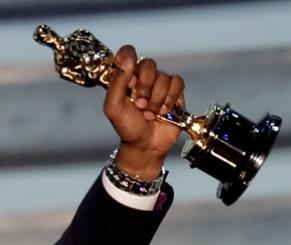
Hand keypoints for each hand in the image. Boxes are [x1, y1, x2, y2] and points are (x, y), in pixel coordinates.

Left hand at [103, 46, 184, 179]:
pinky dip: (169, 99)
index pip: (127, 53)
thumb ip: (116, 83)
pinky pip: (177, 82)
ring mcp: (159, 83)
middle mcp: (143, 77)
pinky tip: (163, 112)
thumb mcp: (113, 108)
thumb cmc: (127, 127)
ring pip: (163, 77)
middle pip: (148, 64)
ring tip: (150, 114)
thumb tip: (128, 61)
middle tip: (139, 105)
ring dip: (156, 99)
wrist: (145, 146)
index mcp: (126, 77)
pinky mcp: (174, 91)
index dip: (129, 56)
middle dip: (144, 87)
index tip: (129, 71)